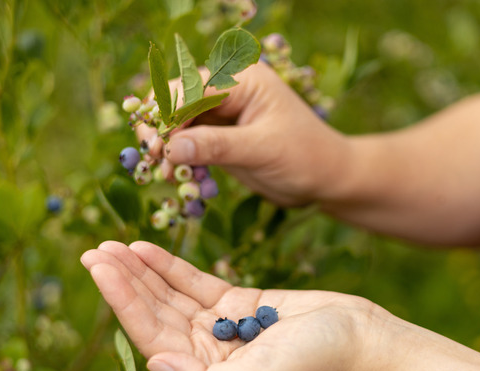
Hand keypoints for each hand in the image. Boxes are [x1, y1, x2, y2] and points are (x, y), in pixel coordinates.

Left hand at [80, 240, 393, 370]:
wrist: (365, 343)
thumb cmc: (319, 366)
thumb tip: (154, 363)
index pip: (152, 336)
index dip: (123, 302)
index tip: (99, 269)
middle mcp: (208, 352)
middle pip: (155, 313)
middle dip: (124, 282)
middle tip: (92, 251)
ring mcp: (223, 325)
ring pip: (171, 294)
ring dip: (141, 270)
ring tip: (111, 245)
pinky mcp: (241, 301)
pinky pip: (196, 283)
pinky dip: (171, 266)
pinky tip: (146, 249)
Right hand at [137, 62, 350, 206]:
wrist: (326, 179)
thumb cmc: (305, 156)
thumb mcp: (262, 150)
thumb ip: (216, 146)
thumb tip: (171, 148)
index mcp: (242, 80)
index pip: (190, 88)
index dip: (168, 114)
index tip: (157, 147)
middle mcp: (227, 91)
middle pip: (177, 102)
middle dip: (162, 131)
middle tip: (153, 162)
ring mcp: (222, 115)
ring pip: (178, 126)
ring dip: (168, 150)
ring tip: (165, 177)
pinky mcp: (219, 139)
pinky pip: (187, 145)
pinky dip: (180, 161)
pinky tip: (180, 180)